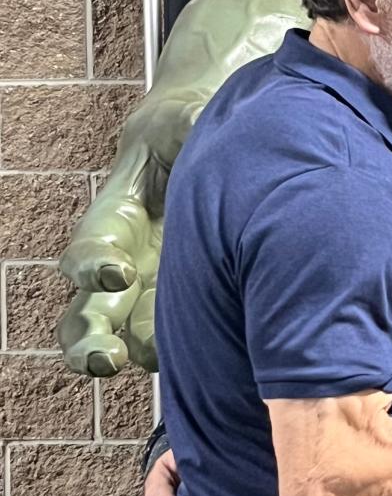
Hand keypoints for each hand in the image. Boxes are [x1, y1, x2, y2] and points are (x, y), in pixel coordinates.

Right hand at [58, 93, 201, 374]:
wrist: (203, 153)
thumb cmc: (188, 136)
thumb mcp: (187, 124)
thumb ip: (190, 127)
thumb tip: (200, 121)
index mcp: (117, 220)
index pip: (88, 247)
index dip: (93, 263)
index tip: (119, 271)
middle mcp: (122, 264)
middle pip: (83, 313)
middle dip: (88, 340)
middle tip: (108, 357)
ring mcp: (146, 294)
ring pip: (111, 340)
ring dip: (116, 361)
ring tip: (141, 374)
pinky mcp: (176, 309)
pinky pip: (162, 344)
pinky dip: (174, 358)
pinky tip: (201, 369)